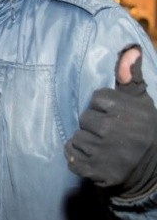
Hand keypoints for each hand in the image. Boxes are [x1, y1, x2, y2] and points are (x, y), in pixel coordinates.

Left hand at [65, 45, 156, 197]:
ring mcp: (103, 152)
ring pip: (76, 137)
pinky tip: (94, 158)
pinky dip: (78, 158)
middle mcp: (113, 130)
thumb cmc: (142, 129)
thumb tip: (130, 49)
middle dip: (95, 124)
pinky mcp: (95, 170)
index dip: (105, 107)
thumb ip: (131, 75)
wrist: (151, 170)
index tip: (118, 115)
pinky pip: (71, 155)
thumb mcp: (141, 101)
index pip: (96, 99)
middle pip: (84, 118)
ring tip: (105, 146)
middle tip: (111, 133)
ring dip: (86, 141)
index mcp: (126, 111)